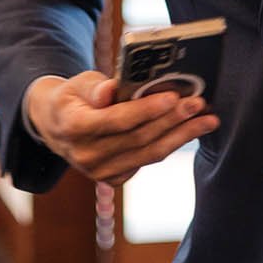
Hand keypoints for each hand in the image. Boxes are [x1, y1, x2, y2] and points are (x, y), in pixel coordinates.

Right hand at [25, 70, 217, 185]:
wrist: (55, 126)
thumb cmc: (73, 97)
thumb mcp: (78, 84)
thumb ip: (96, 87)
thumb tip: (112, 90)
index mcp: (73, 128)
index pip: (116, 120)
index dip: (146, 110)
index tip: (173, 97)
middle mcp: (85, 156)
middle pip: (139, 139)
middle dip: (173, 120)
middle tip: (200, 104)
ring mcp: (99, 172)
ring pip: (149, 154)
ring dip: (182, 136)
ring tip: (207, 120)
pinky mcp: (113, 179)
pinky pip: (147, 160)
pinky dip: (170, 144)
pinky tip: (189, 130)